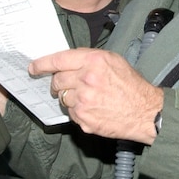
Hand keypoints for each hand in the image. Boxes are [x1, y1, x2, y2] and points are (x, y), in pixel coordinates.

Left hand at [29, 48, 163, 143]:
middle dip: (58, 83)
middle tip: (65, 85)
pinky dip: (77, 111)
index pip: (58, 60)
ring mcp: (84, 101)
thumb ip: (89, 60)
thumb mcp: (113, 61)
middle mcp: (86, 79)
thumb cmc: (131, 85)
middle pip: (57, 81)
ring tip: (87, 98)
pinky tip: (93, 109)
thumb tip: (66, 63)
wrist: (145, 112)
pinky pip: (71, 113)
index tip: (33, 67)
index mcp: (94, 61)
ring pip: (63, 98)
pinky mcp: (84, 118)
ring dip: (70, 97)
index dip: (42, 64)